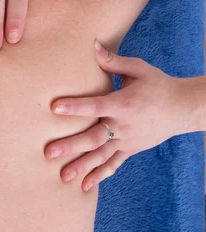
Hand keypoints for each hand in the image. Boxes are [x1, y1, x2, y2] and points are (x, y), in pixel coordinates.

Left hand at [45, 40, 191, 190]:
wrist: (184, 108)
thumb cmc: (158, 84)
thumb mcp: (138, 69)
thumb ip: (112, 61)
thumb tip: (92, 44)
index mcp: (123, 104)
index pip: (95, 106)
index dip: (75, 107)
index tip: (54, 107)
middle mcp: (124, 125)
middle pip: (93, 138)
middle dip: (70, 146)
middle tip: (48, 152)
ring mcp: (127, 140)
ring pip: (101, 156)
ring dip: (81, 166)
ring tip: (61, 176)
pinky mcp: (130, 149)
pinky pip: (114, 164)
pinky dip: (100, 175)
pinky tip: (84, 186)